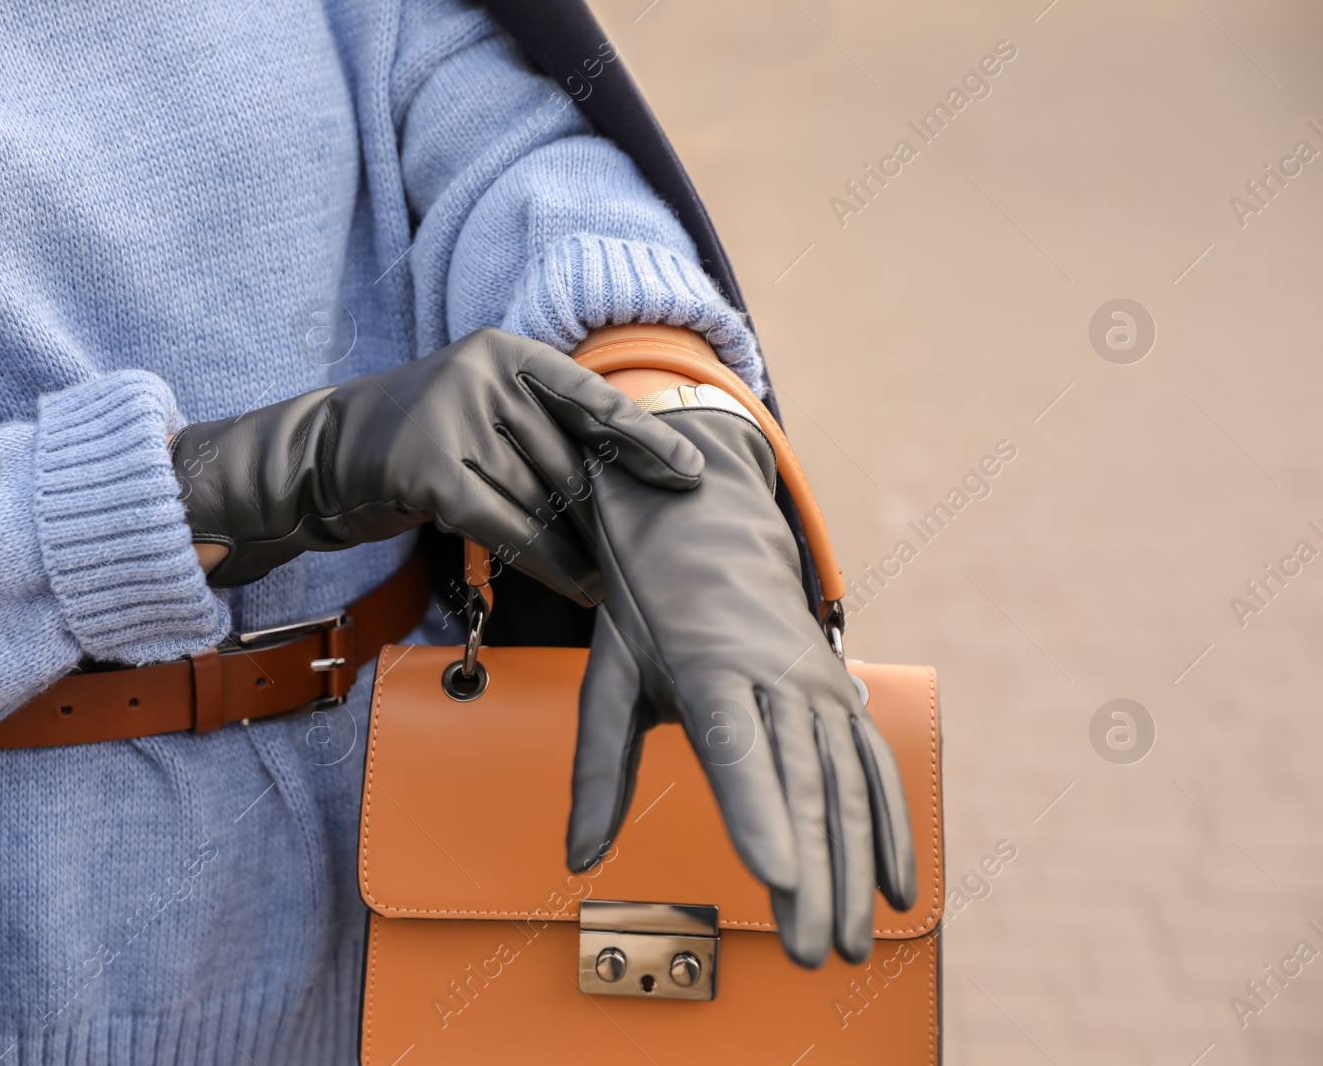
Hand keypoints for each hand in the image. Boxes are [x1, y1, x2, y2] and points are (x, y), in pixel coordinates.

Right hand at [169, 328, 703, 596]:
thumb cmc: (419, 441)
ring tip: (613, 577)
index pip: (590, 397)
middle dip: (606, 514)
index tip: (691, 474)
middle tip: (646, 550)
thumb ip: (541, 427)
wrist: (323, 456)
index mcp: (505, 353)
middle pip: (568, 459)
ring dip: (583, 547)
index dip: (645, 439)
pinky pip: (511, 527)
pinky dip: (550, 563)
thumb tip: (621, 479)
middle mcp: (481, 376)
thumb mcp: (481, 408)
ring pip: (542, 498)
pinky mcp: (431, 471)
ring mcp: (452, 419)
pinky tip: (580, 586)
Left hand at [565, 405, 916, 966]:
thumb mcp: (610, 674)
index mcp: (709, 665)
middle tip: (808, 951)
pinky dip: (891, 829)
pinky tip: (896, 890)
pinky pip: (874, 766)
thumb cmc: (650, 608)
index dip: (759, 814)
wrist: (706, 524)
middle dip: (812, 875)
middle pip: (801, 783)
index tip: (776, 876)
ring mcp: (819, 683)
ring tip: (848, 945)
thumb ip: (599, 768)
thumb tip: (578, 856)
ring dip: (855, 869)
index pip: (737, 747)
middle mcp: (775, 674)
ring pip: (846, 785)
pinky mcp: (844, 693)